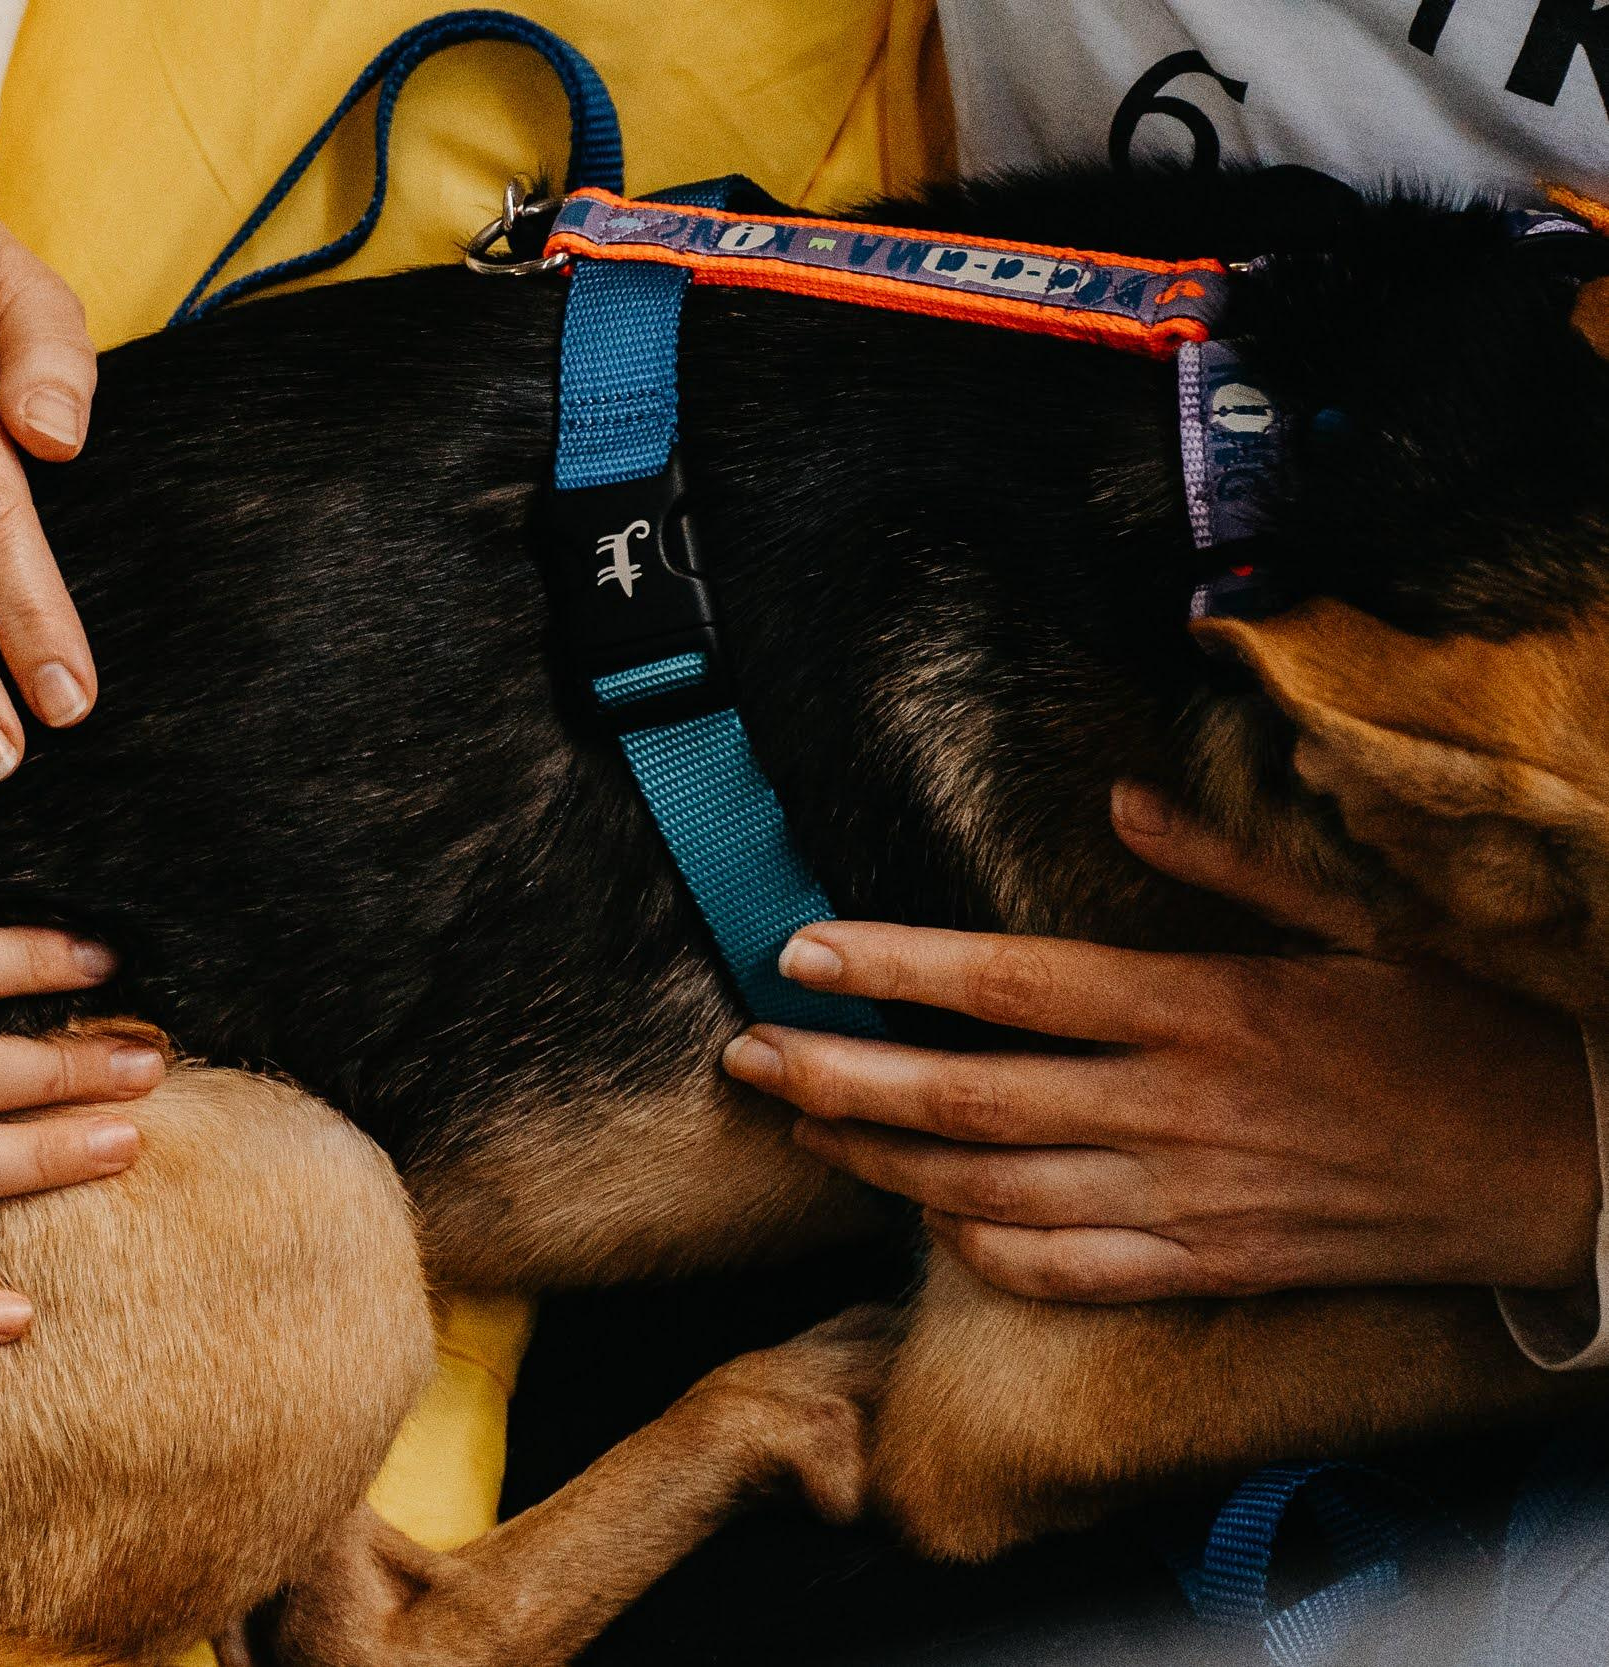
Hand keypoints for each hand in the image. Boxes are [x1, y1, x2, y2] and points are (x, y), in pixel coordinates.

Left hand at [721, 784, 1600, 1302]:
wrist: (1566, 1171)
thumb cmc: (1462, 1031)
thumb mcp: (1359, 921)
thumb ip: (1225, 864)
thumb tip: (1120, 799)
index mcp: (1206, 1006)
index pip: (1010, 984)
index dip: (891, 967)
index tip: (799, 951)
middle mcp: (1178, 1108)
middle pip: (968, 1095)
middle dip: (838, 1073)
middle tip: (743, 1054)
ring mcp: (1187, 1199)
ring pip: (991, 1191)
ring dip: (881, 1157)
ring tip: (801, 1121)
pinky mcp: (1209, 1267)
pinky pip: (1066, 1272)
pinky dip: (979, 1249)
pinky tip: (921, 1218)